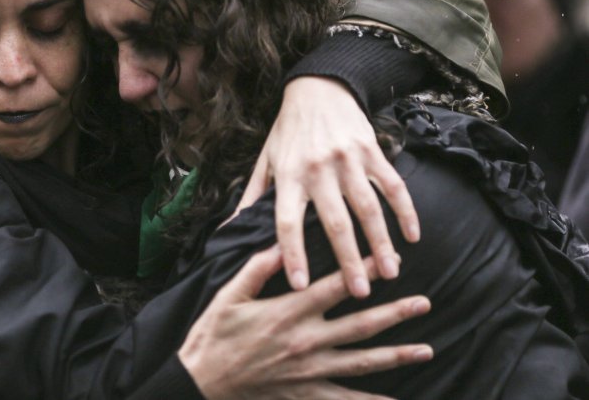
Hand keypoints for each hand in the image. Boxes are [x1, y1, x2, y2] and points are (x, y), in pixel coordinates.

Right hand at [178, 247, 431, 399]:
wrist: (202, 382)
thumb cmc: (213, 335)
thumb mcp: (230, 295)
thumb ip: (258, 269)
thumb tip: (285, 245)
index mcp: (288, 312)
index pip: (335, 287)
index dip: (364, 271)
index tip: (390, 259)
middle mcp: (305, 341)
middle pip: (359, 325)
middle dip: (395, 313)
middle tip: (425, 303)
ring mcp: (309, 371)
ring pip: (361, 363)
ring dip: (396, 355)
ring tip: (427, 350)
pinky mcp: (306, 393)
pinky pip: (345, 399)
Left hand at [230, 77, 419, 297]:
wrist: (318, 88)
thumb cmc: (287, 131)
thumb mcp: (265, 159)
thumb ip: (252, 196)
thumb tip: (229, 229)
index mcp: (288, 176)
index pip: (287, 222)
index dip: (292, 254)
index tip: (300, 285)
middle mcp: (317, 169)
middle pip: (334, 222)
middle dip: (348, 260)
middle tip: (359, 292)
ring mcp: (347, 160)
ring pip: (367, 208)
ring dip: (381, 242)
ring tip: (389, 272)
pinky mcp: (371, 151)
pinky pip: (392, 185)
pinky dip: (405, 211)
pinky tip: (412, 236)